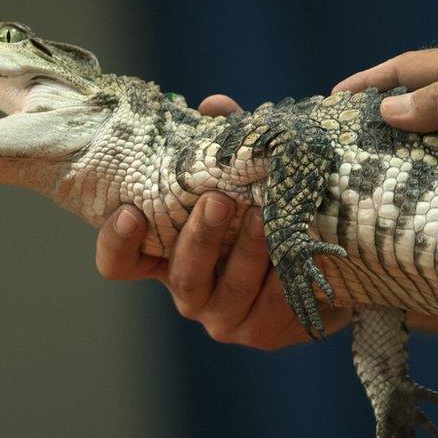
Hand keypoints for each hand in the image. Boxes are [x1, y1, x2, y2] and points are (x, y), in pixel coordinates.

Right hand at [94, 94, 350, 349]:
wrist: (320, 265)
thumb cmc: (264, 211)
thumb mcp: (240, 176)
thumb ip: (224, 145)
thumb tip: (214, 106)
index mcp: (167, 253)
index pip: (121, 262)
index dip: (117, 243)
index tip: (129, 212)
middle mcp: (188, 288)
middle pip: (181, 275)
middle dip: (199, 238)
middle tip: (216, 201)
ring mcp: (223, 315)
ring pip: (228, 290)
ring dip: (246, 253)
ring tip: (264, 217)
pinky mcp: (262, 330)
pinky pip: (271, 305)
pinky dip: (284, 275)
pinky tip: (298, 249)